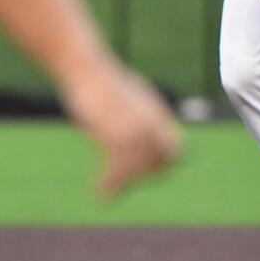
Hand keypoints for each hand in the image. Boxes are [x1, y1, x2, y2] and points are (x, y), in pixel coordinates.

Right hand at [59, 59, 180, 197]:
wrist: (86, 68)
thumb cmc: (102, 83)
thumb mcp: (127, 96)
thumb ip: (137, 114)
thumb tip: (140, 128)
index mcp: (157, 113)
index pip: (173, 149)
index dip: (160, 163)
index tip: (142, 173)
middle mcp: (152, 121)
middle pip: (160, 160)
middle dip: (142, 175)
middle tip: (121, 182)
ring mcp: (136, 128)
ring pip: (138, 167)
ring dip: (121, 182)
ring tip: (105, 192)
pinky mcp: (117, 134)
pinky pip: (119, 167)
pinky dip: (109, 183)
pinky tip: (99, 192)